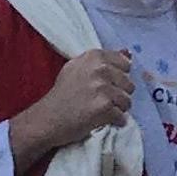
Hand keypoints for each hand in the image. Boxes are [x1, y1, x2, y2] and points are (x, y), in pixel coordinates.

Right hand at [10, 49, 133, 172]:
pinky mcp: (104, 107)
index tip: (107, 84)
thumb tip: (128, 53)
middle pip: (129, 84)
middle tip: (102, 100)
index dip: (119, 77)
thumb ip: (102, 61)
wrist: (48, 118)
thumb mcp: (78, 68)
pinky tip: (102, 120)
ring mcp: (103, 88)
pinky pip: (122, 117)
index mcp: (94, 56)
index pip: (125, 64)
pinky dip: (115, 121)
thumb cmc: (63, 94)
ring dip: (118, 109)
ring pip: (127, 101)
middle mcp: (100, 69)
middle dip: (119, 95)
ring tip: (102, 111)